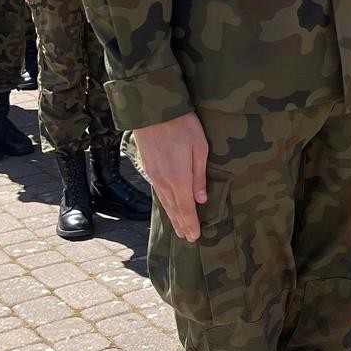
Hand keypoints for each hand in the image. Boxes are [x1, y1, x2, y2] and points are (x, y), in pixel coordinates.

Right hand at [133, 113, 207, 241]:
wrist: (154, 111)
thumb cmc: (182, 126)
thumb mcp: (200, 148)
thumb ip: (199, 176)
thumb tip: (201, 199)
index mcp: (178, 178)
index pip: (186, 208)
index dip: (191, 224)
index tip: (195, 237)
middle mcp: (164, 181)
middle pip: (174, 209)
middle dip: (182, 225)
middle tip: (188, 239)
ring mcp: (154, 176)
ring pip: (164, 203)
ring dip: (173, 217)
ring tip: (179, 229)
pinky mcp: (149, 169)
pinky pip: (158, 193)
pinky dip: (165, 205)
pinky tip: (168, 208)